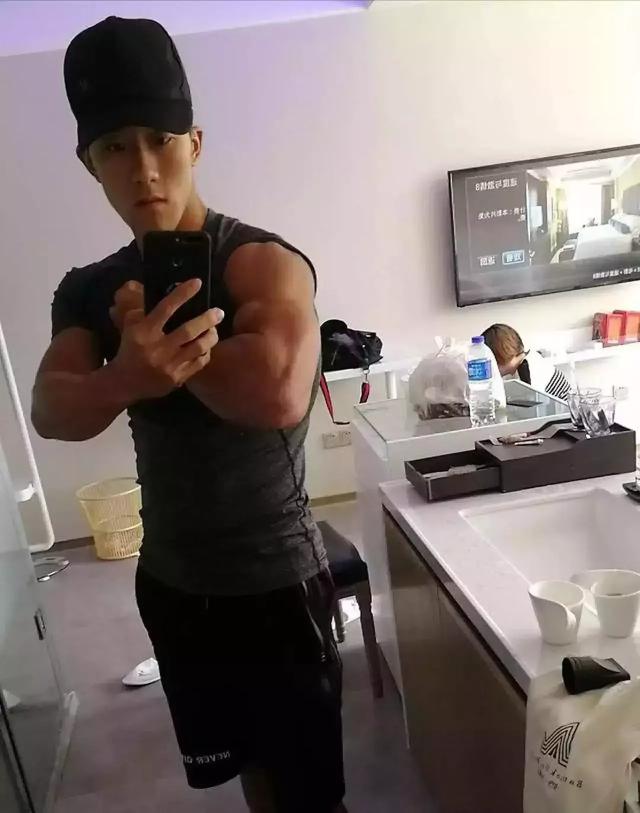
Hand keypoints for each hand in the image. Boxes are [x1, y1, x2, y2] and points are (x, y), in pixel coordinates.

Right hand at [110, 279, 223, 401]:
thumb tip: (158, 294)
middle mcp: (158, 348)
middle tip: (219, 312)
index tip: (197, 282)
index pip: (166, 308)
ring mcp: (169, 365)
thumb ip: (142, 312)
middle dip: (207, 319)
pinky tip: (208, 346)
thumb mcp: (129, 328)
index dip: (182, 294)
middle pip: (189, 330)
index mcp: (144, 332)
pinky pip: (199, 363)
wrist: (124, 383)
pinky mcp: (177, 378)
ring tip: (215, 329)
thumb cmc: (129, 350)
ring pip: (198, 347)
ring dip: (211, 336)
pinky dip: (206, 353)